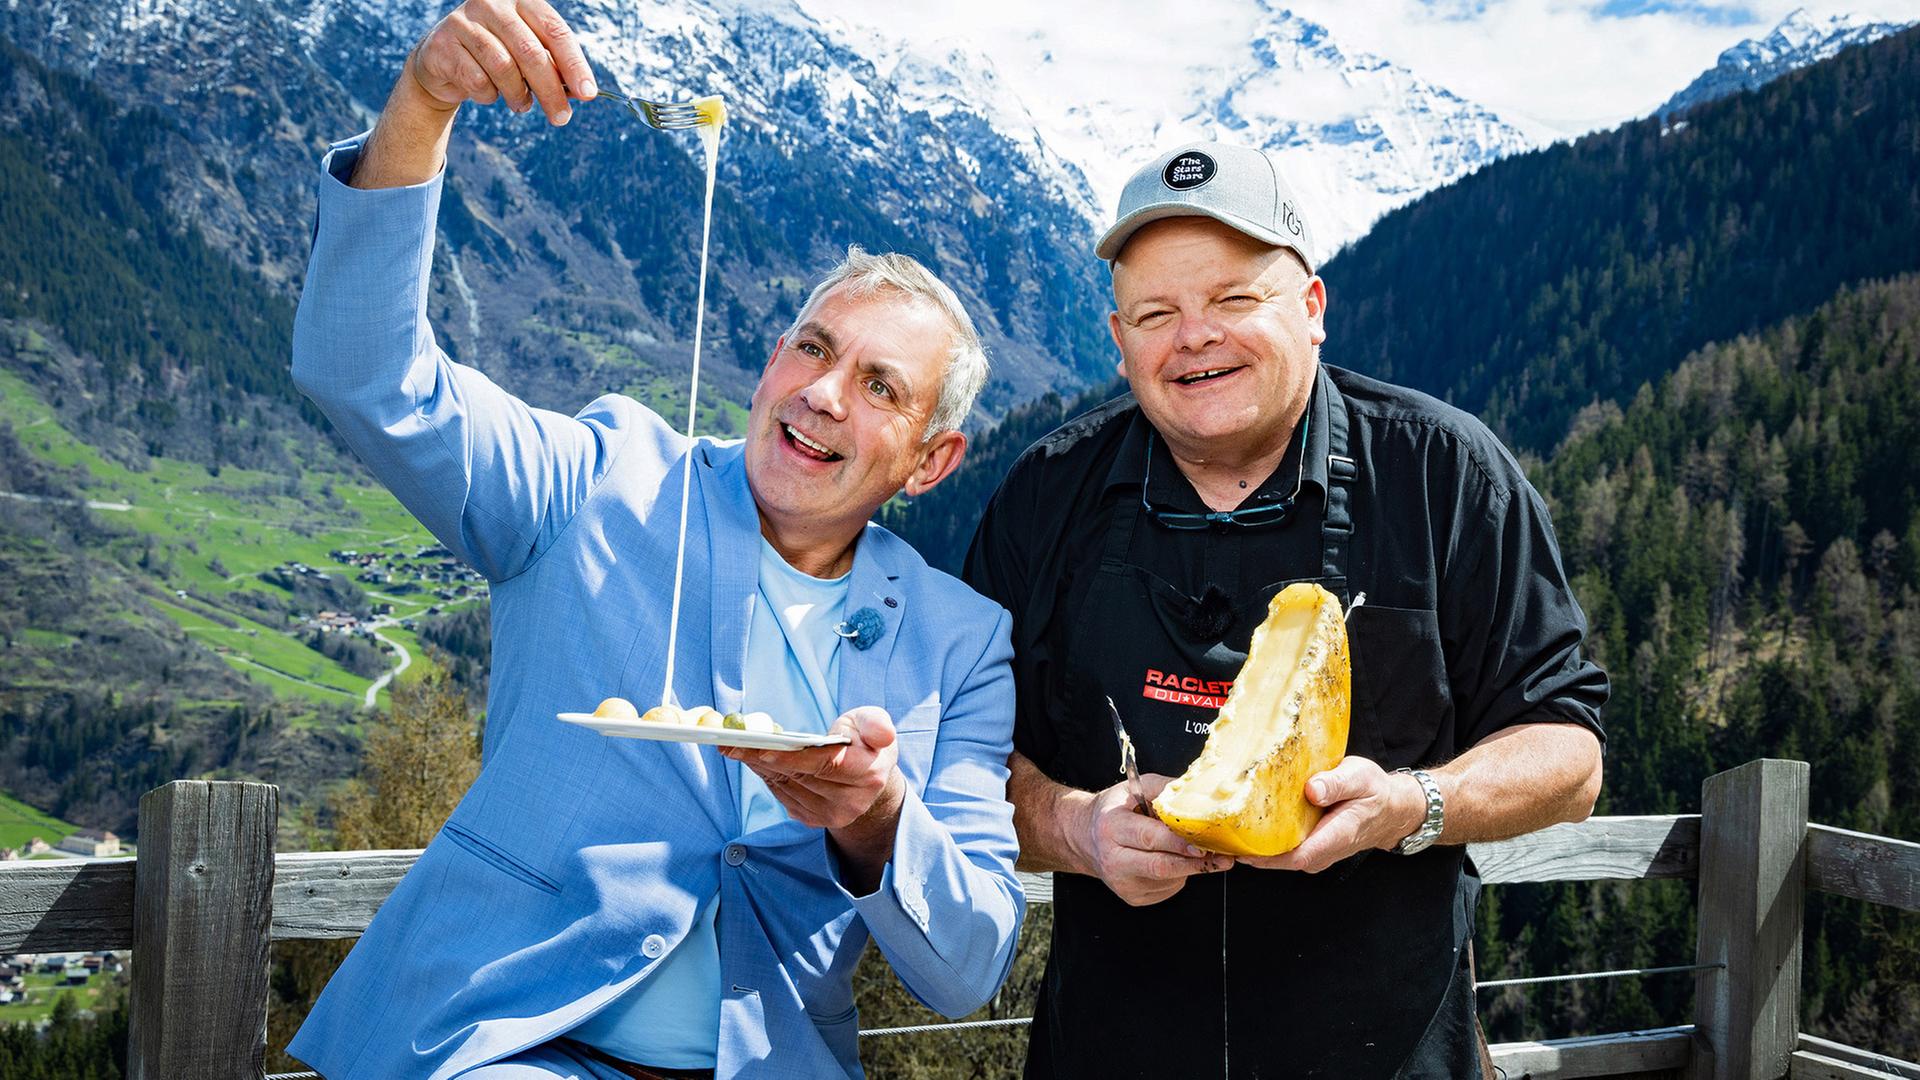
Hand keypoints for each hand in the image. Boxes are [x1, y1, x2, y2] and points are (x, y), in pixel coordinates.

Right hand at [407, 0, 596, 124]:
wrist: (444, 62)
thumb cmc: (497, 57)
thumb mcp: (528, 57)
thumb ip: (554, 67)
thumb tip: (582, 90)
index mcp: (521, 1)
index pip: (555, 30)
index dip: (574, 64)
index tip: (588, 93)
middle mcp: (491, 4)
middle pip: (530, 52)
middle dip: (551, 91)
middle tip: (562, 118)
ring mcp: (464, 21)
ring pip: (504, 67)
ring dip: (518, 95)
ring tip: (521, 104)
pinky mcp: (443, 44)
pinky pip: (477, 80)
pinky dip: (489, 96)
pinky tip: (489, 93)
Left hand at [722, 706, 903, 829]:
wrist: (869, 776)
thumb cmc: (865, 741)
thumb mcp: (872, 722)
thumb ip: (876, 724)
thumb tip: (882, 736)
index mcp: (869, 774)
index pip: (824, 765)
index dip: (791, 757)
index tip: (760, 747)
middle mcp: (852, 801)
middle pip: (799, 776)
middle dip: (763, 758)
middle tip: (732, 741)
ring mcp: (832, 815)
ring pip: (786, 787)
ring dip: (759, 767)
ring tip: (735, 747)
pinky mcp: (815, 820)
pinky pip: (783, 796)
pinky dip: (766, 777)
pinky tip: (752, 760)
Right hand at [1078, 773, 1231, 905]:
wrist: (1085, 837)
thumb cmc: (1115, 809)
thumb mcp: (1136, 788)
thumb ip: (1166, 789)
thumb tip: (1202, 793)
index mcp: (1112, 827)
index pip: (1149, 837)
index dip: (1178, 843)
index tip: (1203, 844)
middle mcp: (1113, 858)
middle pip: (1160, 866)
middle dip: (1194, 862)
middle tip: (1222, 857)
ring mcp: (1122, 883)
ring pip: (1169, 879)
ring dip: (1188, 866)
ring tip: (1191, 851)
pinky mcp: (1133, 897)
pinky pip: (1167, 889)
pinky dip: (1178, 875)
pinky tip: (1170, 859)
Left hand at [1236, 756, 1424, 872]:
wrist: (1390, 808)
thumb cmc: (1375, 792)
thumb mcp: (1360, 778)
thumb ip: (1337, 783)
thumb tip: (1312, 789)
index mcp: (1334, 836)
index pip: (1294, 856)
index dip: (1264, 856)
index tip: (1238, 845)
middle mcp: (1322, 851)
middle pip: (1279, 861)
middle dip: (1249, 851)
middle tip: (1220, 833)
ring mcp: (1315, 852)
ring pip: (1279, 857)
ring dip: (1254, 846)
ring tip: (1226, 828)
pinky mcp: (1309, 846)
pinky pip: (1283, 849)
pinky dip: (1264, 840)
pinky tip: (1247, 824)